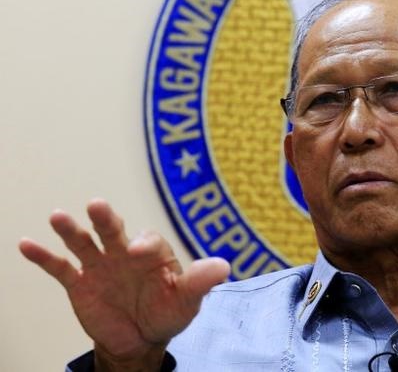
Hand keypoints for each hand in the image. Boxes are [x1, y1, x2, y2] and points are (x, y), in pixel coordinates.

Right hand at [19, 200, 229, 369]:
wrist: (141, 338)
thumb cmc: (168, 312)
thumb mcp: (187, 300)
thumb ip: (200, 282)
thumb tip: (224, 267)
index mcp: (153, 253)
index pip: (148, 241)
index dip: (143, 244)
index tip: (136, 252)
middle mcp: (123, 253)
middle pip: (113, 229)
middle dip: (106, 218)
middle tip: (98, 206)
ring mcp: (100, 266)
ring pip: (84, 242)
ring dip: (71, 229)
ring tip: (58, 216)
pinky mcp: (79, 283)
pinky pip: (60, 267)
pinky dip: (44, 256)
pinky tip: (26, 245)